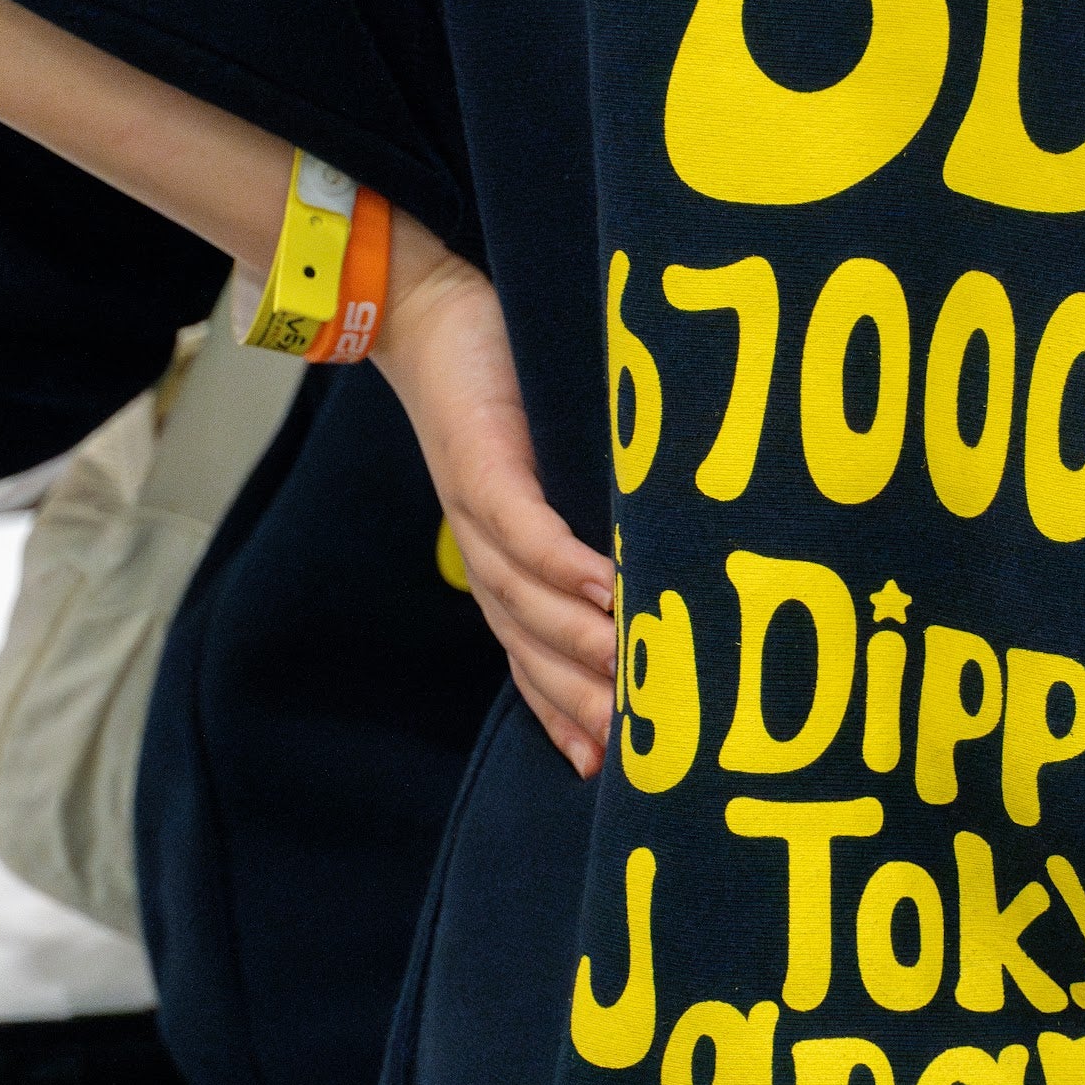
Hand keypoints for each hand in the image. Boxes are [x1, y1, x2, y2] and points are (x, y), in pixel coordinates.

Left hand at [374, 218, 617, 776]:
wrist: (426, 316)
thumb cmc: (504, 392)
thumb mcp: (553, 471)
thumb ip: (592, 521)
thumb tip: (659, 562)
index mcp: (499, 566)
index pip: (531, 660)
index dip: (565, 717)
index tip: (610, 768)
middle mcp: (483, 557)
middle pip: (531, 652)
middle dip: (582, 705)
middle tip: (640, 752)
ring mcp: (476, 517)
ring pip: (527, 603)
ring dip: (582, 644)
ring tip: (638, 673)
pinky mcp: (481, 467)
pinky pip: (525, 532)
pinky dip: (566, 566)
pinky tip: (609, 591)